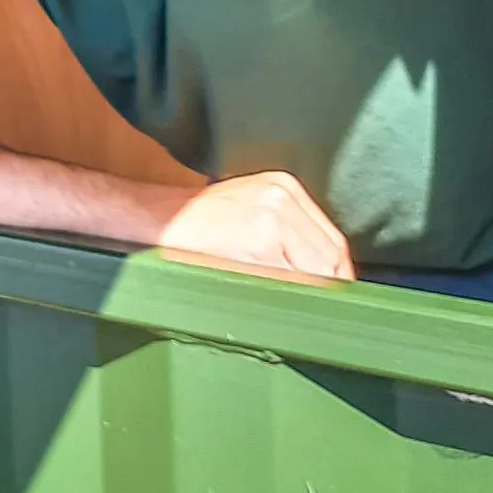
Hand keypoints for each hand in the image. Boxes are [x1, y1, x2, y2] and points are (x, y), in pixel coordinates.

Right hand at [156, 171, 355, 280]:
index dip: (336, 274)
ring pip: (315, 272)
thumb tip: (325, 274)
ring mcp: (271, 220)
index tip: (332, 294)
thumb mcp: (251, 208)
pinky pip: (288, 282)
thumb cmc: (197, 221)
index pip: (333, 241)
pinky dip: (284, 295)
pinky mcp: (258, 245)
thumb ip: (289, 231)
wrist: (156, 220)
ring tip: (284, 299)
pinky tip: (266, 296)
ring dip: (305, 292)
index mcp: (284, 186)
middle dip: (326, 287)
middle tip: (315, 306)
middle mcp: (282, 198)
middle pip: (331, 257)